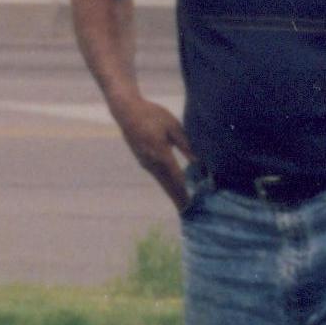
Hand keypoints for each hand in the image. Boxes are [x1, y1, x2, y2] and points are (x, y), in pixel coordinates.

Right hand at [110, 94, 194, 208]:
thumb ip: (185, 144)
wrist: (126, 112)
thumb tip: (198, 160)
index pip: (177, 176)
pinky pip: (159, 177)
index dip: (187, 189)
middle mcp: (152, 163)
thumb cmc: (152, 115)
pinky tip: (175, 190)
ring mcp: (147, 164)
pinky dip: (168, 185)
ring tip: (185, 205)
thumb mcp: (172, 126)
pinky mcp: (144, 162)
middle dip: (180, 199)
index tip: (196, 200)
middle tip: (192, 212)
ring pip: (163, 183)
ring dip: (175, 194)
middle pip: (169, 185)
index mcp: (161, 153)